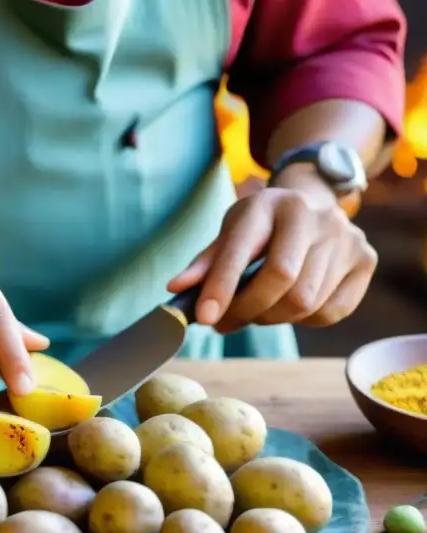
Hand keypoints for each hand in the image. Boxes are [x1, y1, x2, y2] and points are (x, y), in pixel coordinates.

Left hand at [167, 182, 377, 333]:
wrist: (312, 203)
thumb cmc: (260, 226)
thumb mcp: (229, 232)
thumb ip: (205, 263)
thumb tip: (176, 290)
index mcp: (269, 204)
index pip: (243, 252)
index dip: (221, 288)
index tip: (204, 318)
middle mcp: (313, 216)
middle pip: (281, 282)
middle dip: (247, 310)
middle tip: (225, 322)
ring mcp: (346, 237)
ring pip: (304, 303)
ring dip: (271, 318)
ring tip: (255, 310)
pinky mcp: (364, 260)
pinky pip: (329, 312)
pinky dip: (303, 320)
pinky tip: (288, 306)